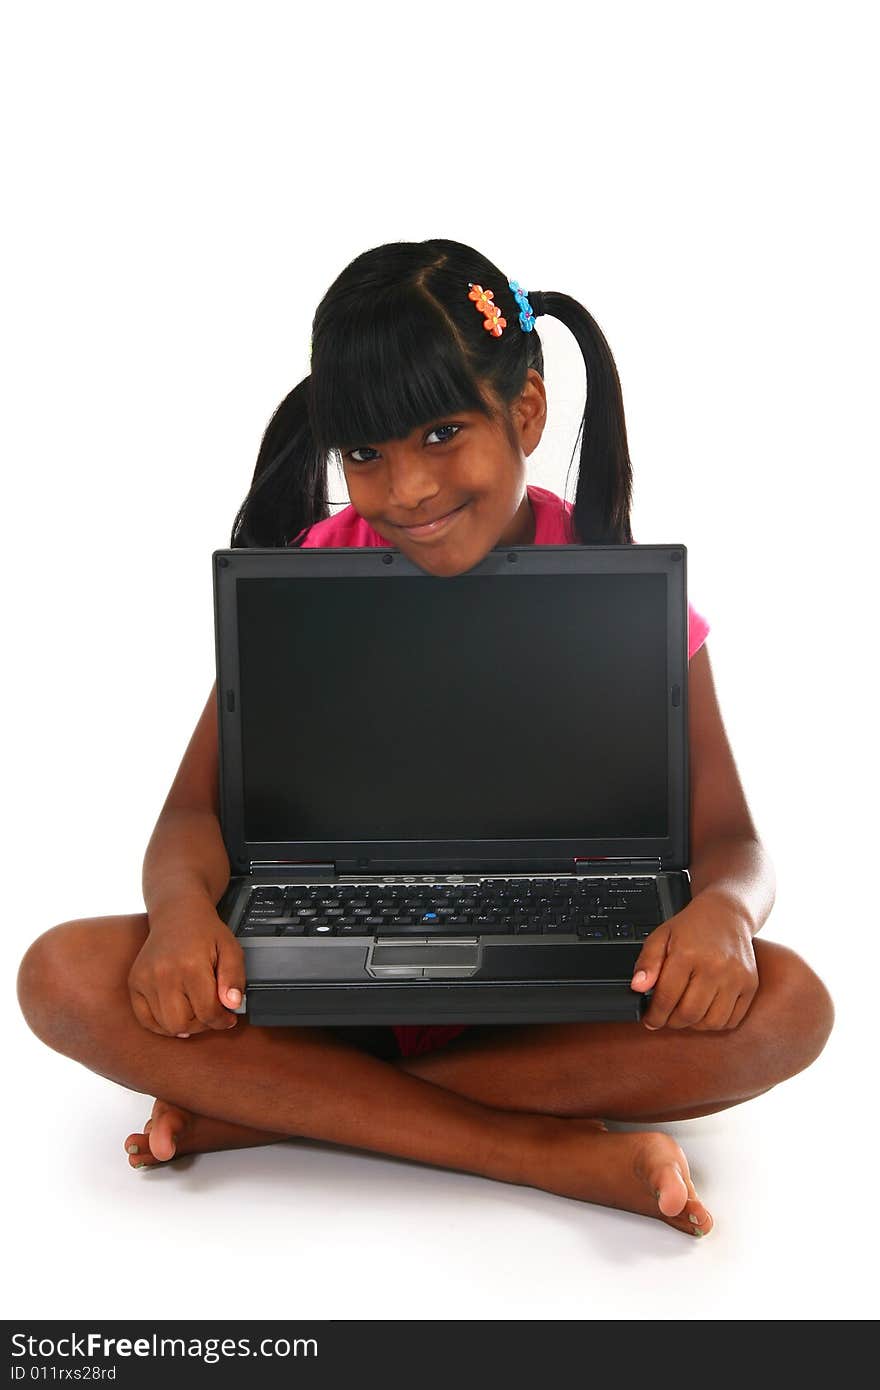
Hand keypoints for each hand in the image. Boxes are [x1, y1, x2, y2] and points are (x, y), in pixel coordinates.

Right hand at [128, 904, 244, 1037]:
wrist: (177, 914)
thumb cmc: (205, 932)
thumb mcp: (231, 949)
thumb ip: (234, 978)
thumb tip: (232, 1004)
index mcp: (191, 965)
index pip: (207, 1012)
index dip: (222, 1020)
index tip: (228, 1017)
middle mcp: (164, 973)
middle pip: (182, 1024)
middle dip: (202, 1025)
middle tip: (210, 1013)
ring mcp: (145, 979)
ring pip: (164, 1025)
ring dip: (183, 1025)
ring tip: (194, 1010)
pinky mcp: (134, 982)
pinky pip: (145, 1019)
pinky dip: (161, 1024)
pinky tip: (176, 1012)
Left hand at [629, 897, 757, 1030]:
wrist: (727, 914)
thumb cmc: (692, 926)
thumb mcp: (661, 936)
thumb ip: (647, 963)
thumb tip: (638, 988)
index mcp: (687, 954)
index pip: (666, 997)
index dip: (654, 1015)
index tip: (650, 1019)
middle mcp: (714, 967)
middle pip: (689, 1014)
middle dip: (672, 1022)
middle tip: (665, 1017)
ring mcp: (736, 977)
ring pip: (711, 1022)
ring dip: (693, 1024)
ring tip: (685, 1013)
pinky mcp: (750, 985)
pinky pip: (731, 1020)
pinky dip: (715, 1023)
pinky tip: (705, 1011)